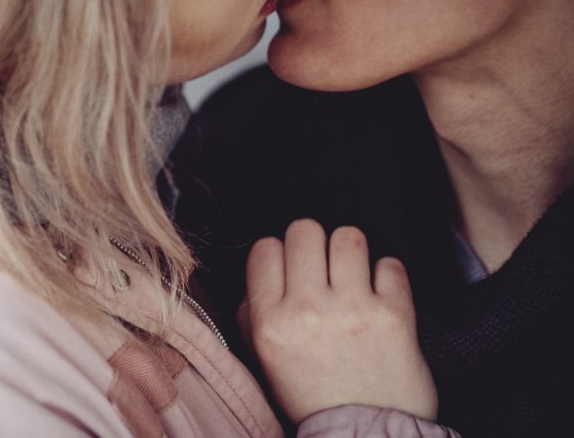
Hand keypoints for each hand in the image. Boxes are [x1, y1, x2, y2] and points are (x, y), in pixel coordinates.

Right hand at [243, 219, 436, 423]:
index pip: (265, 249)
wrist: (366, 435)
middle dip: (313, 244)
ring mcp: (352, 310)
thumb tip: (262, 275)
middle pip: (304, 231)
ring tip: (353, 274)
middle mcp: (308, 311)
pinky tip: (380, 293)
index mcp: (271, 322)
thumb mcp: (266, 360)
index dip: (279, 253)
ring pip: (348, 237)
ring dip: (350, 252)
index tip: (290, 267)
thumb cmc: (316, 397)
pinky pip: (390, 264)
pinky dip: (387, 275)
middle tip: (322, 266)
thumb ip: (253, 315)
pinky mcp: (394, 315)